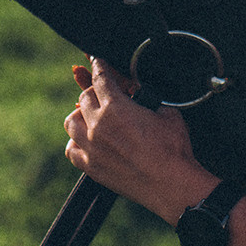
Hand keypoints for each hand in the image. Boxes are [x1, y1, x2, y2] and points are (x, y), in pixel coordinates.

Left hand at [65, 56, 215, 221]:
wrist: (172, 185)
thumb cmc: (173, 150)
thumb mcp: (167, 113)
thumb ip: (149, 100)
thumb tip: (141, 96)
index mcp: (116, 107)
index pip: (100, 78)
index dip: (99, 65)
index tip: (97, 61)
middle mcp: (98, 126)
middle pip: (85, 98)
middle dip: (96, 91)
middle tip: (106, 94)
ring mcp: (92, 148)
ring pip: (72, 122)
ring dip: (81, 115)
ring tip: (93, 116)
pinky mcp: (92, 168)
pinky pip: (72, 150)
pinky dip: (77, 142)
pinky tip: (87, 141)